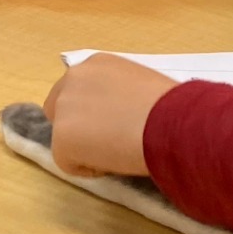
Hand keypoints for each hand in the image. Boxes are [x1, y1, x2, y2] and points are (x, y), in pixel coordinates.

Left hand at [42, 53, 177, 177]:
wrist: (170, 125)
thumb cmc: (172, 108)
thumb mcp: (143, 87)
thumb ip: (124, 94)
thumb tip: (127, 112)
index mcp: (95, 64)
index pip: (79, 90)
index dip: (94, 112)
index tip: (115, 125)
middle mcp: (73, 78)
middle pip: (60, 108)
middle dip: (78, 126)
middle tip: (110, 142)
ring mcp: (64, 107)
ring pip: (65, 135)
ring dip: (85, 147)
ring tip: (120, 153)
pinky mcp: (62, 138)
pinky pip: (69, 162)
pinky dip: (90, 169)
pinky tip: (116, 163)